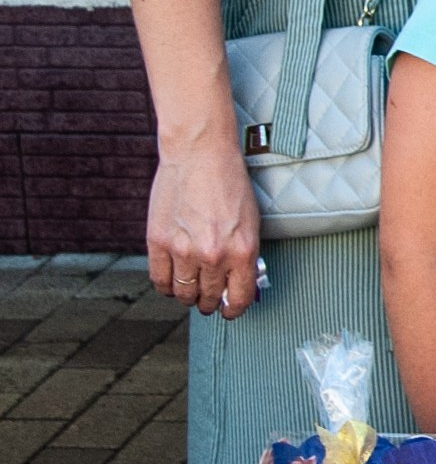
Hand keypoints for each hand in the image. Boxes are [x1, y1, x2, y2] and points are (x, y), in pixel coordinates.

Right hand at [149, 139, 260, 319]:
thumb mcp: (250, 223)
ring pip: (183, 293)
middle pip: (208, 298)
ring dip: (187, 296)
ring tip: (190, 291)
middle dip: (210, 303)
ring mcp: (183, 250)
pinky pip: (159, 280)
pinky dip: (166, 286)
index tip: (229, 310)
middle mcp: (213, 255)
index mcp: (241, 252)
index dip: (233, 309)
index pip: (238, 298)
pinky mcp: (158, 241)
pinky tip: (171, 282)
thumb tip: (237, 283)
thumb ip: (243, 256)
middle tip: (208, 300)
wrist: (200, 153)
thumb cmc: (229, 183)